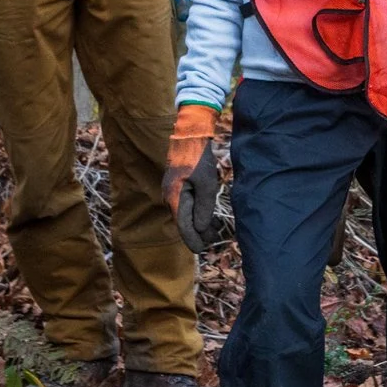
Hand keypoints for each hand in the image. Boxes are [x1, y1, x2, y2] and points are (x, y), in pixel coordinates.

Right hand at [163, 103, 231, 252]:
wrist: (190, 135)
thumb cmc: (199, 158)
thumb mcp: (206, 183)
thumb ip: (204, 207)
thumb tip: (201, 228)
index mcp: (175, 198)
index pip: (183, 226)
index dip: (193, 240)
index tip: (203, 250)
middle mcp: (171, 198)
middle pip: (184, 223)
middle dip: (198, 233)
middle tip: (214, 241)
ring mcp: (174, 193)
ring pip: (186, 215)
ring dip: (199, 224)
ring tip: (215, 232)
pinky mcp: (179, 188)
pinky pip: (188, 206)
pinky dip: (198, 213)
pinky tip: (209, 218)